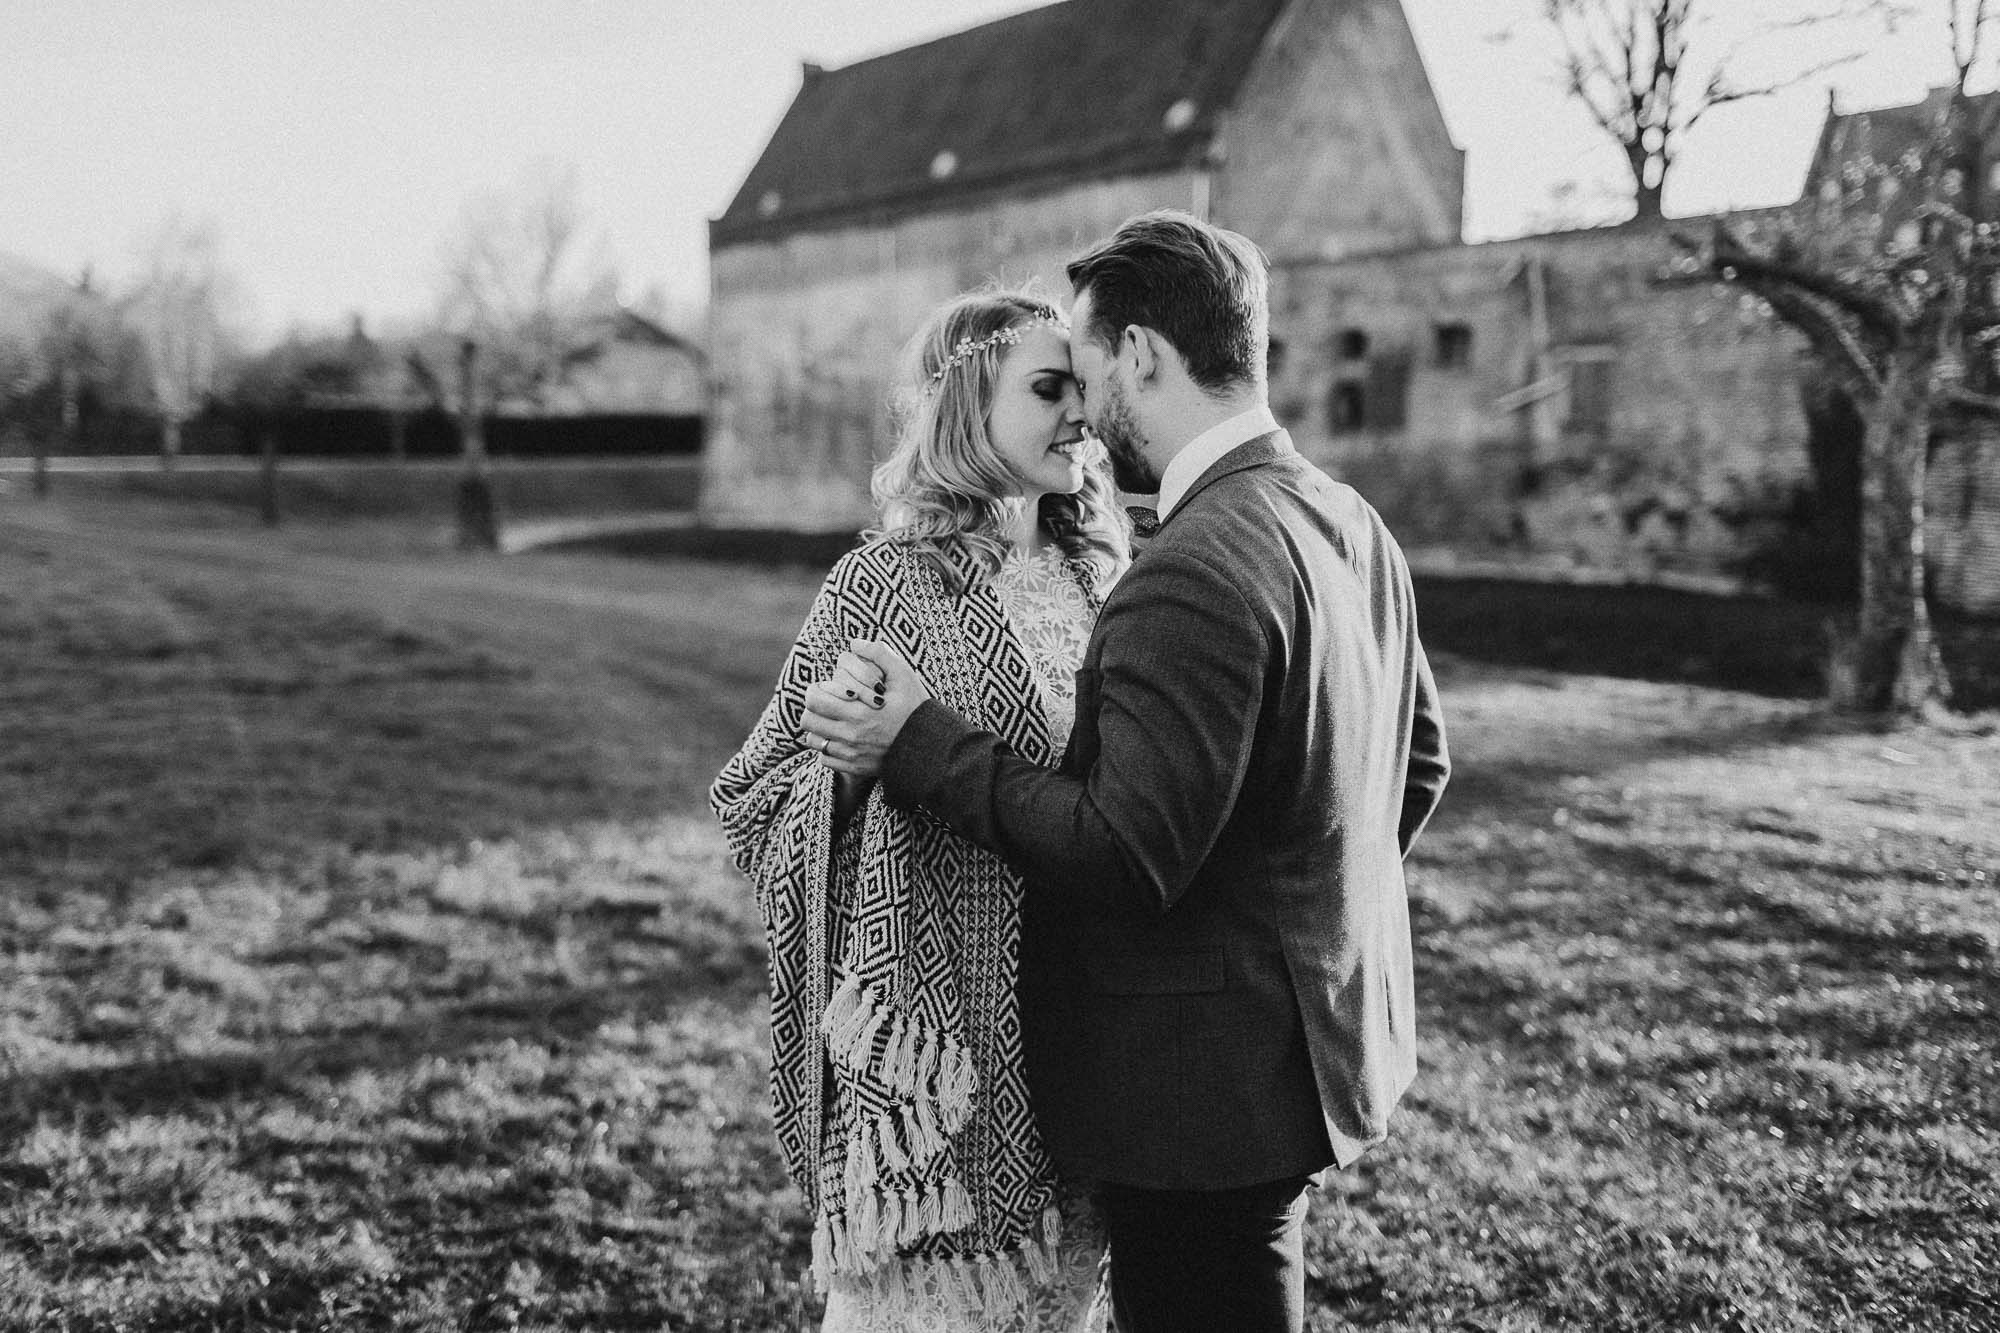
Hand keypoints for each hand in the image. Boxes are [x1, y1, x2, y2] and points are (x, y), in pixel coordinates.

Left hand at [800, 640, 929, 776]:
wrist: (930, 746)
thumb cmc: (914, 708)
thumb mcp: (903, 676)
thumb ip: (880, 654)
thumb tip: (856, 643)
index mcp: (858, 712)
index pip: (813, 700)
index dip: (815, 690)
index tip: (825, 688)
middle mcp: (850, 735)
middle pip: (808, 720)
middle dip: (813, 708)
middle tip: (826, 703)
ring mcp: (850, 754)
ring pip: (813, 740)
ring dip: (819, 728)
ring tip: (834, 721)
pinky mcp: (854, 768)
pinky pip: (824, 758)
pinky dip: (828, 748)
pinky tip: (843, 739)